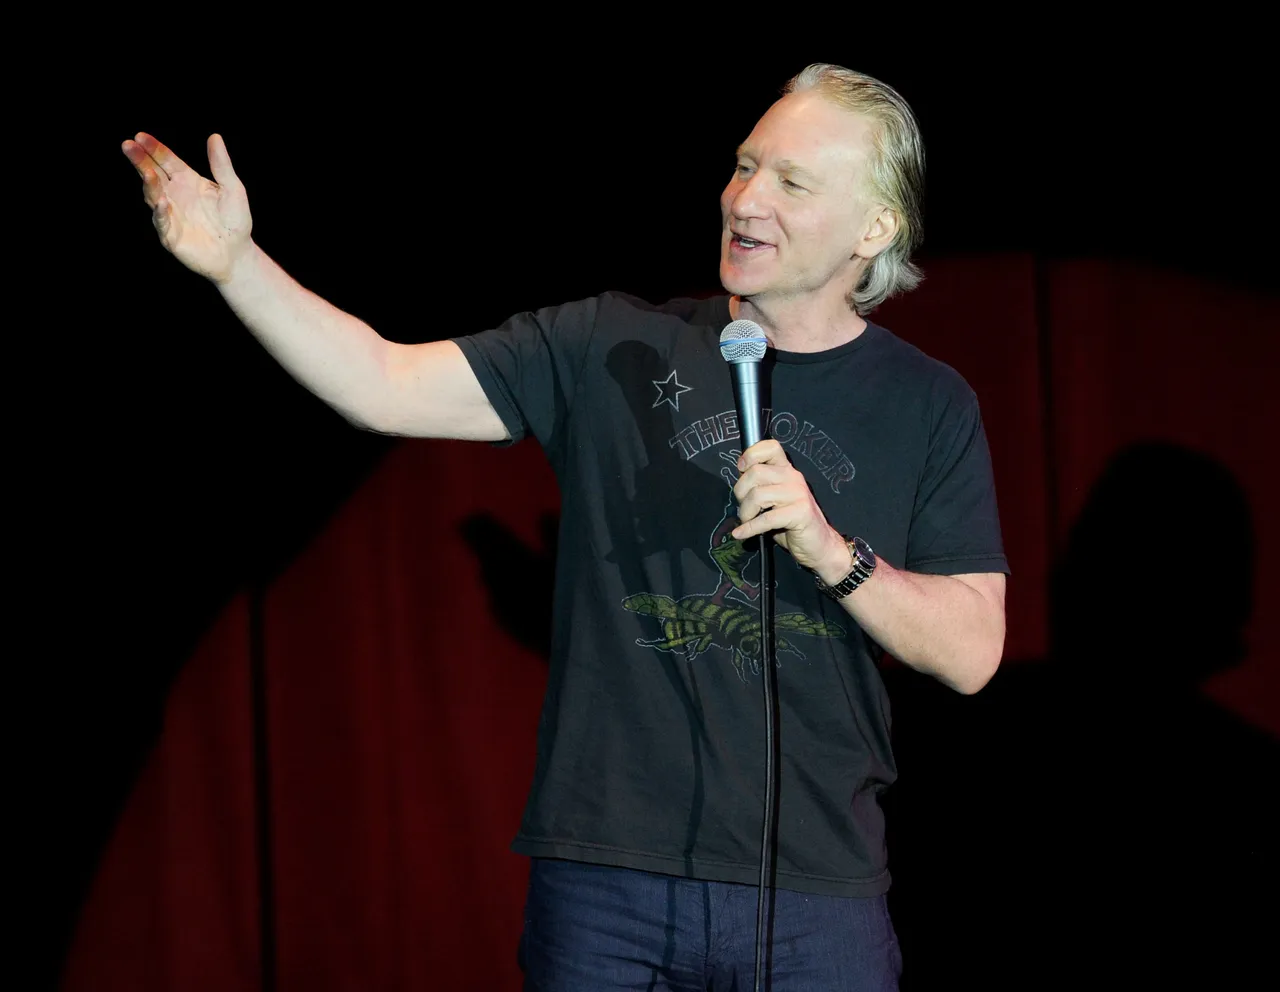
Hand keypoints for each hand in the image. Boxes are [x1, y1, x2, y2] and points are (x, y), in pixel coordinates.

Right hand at [122, 133, 252, 283]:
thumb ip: (222, 165)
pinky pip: (162, 221)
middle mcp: (175, 194)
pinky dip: (161, 211)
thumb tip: (215, 136)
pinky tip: (162, 201)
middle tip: (128, 145)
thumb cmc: (236, 221)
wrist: (237, 254)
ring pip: (153, 195)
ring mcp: (170, 214)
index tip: (141, 136)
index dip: (154, 149)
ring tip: (147, 172)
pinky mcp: (170, 235)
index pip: (167, 160)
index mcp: (187, 180)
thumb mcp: (233, 189)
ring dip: (149, 183)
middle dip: (140, 160)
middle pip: (153, 173)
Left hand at [730, 439, 845, 573]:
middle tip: (744, 508)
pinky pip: (766, 518)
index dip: (751, 455)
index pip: (771, 447)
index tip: (741, 469)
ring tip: (747, 521)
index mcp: (787, 470)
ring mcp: (798, 494)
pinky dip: (749, 528)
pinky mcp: (800, 513)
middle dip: (741, 492)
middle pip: (755, 472)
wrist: (819, 545)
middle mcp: (794, 477)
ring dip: (745, 512)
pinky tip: (741, 534)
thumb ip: (761, 487)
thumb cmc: (791, 523)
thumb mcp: (775, 500)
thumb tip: (738, 483)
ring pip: (757, 495)